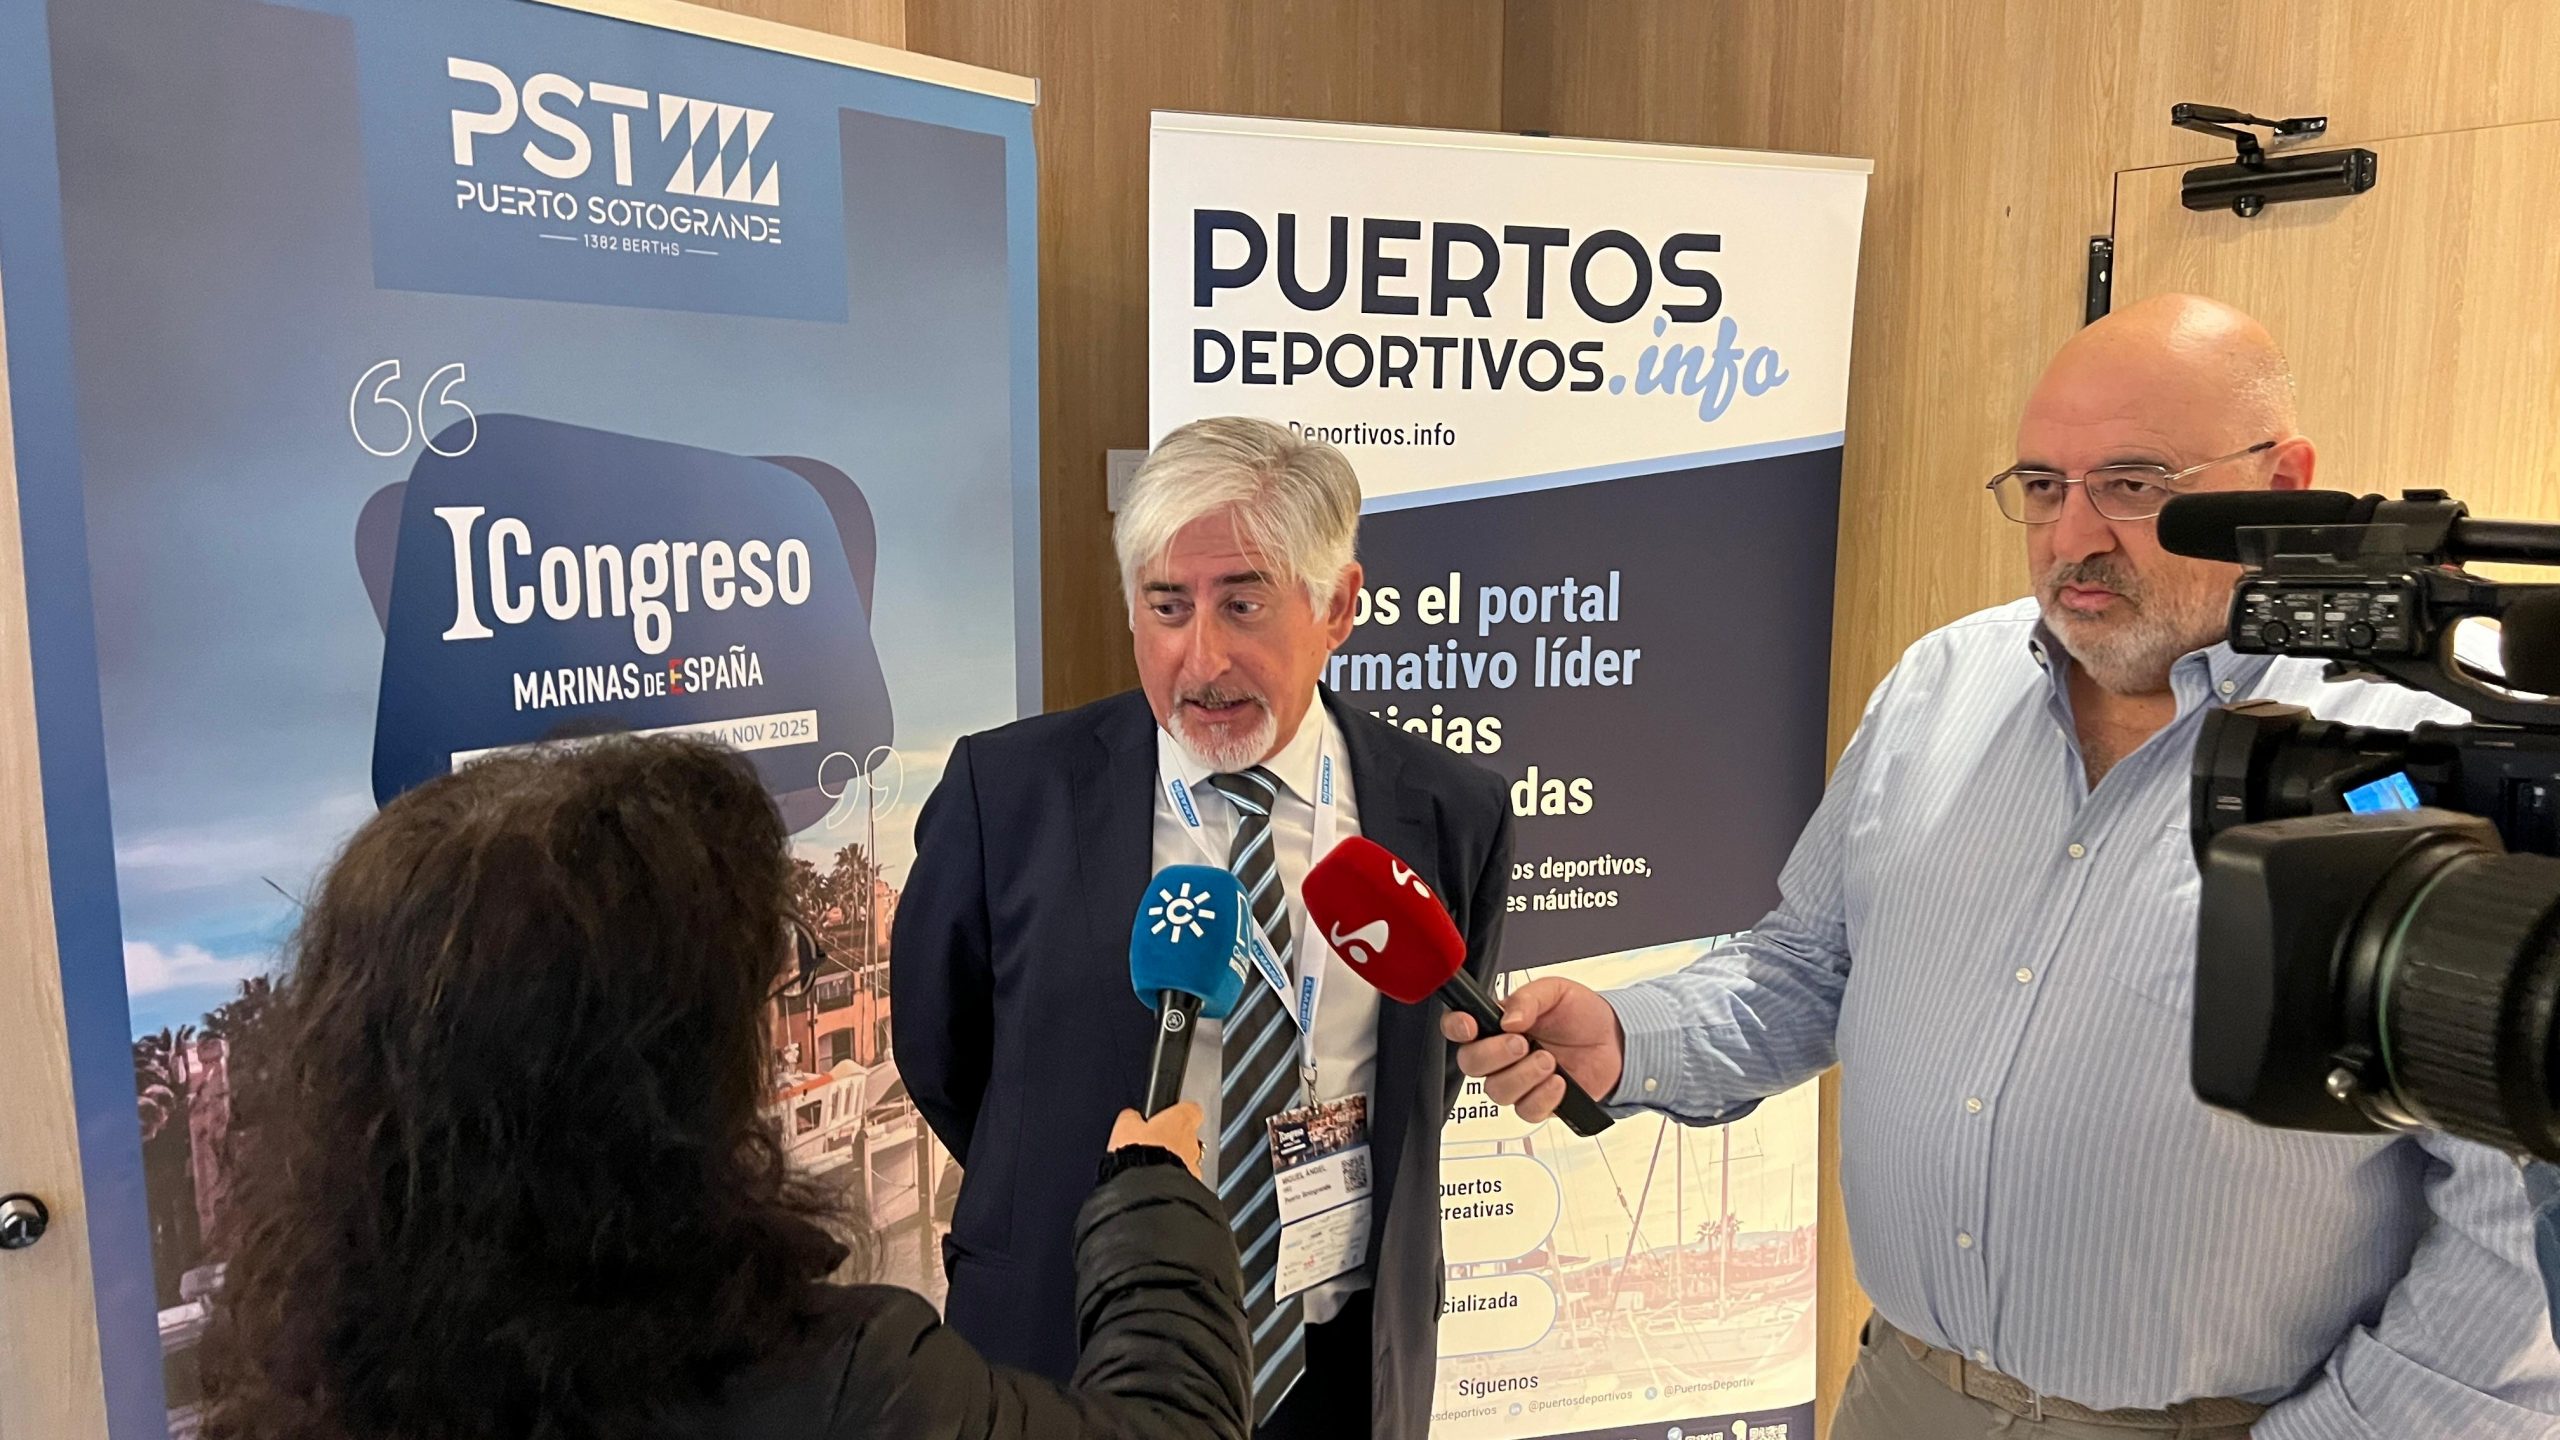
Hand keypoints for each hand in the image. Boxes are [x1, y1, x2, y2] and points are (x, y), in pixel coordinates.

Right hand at [1110, 1101, 1204, 1179]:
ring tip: (1152, 1169)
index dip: (1179, 1114)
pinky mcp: (1191, 1185)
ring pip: (1187, 1160)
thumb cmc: (1140, 1155)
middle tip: (1153, 1147)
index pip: (1191, 1109)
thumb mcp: (1125, 1127)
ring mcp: (1194, 1165)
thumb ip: (1131, 1118)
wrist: (1146, 1189)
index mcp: (1180, 1120)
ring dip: (1174, 1163)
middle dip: (1172, 1142)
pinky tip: (1157, 1183)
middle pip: (1188, 1136)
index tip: (1168, 1118)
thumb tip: (1131, 1117)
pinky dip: (1173, 1180)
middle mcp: (1192, 1141)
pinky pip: (1184, 1179)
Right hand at [1441, 977, 1625, 1122]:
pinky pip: (1526, 1111)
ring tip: (1550, 1061)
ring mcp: (1517, 1080)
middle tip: (1522, 1043)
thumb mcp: (1555, 991)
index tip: (1470, 1027)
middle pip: (1470, 1064)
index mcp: (1496, 1022)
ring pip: (1496, 1091)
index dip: (1456, 1027)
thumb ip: (1528, 999)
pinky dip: (1542, 1097)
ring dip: (1523, 1076)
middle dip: (1494, 1055)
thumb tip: (1508, 1018)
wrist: (1615, 1041)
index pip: (1458, 1027)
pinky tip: (1560, 1082)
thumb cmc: (1581, 1014)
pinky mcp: (1537, 1103)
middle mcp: (1500, 1054)